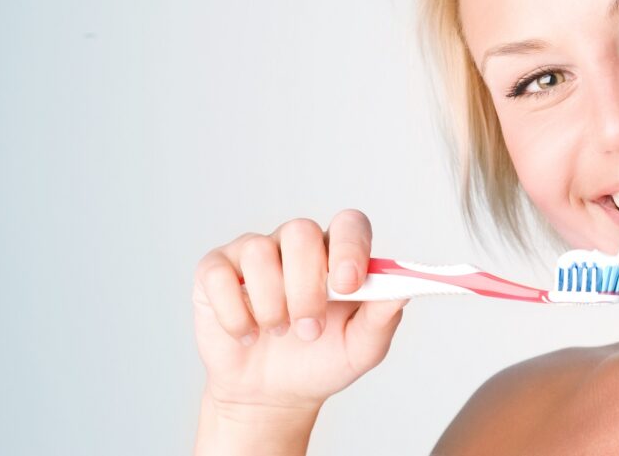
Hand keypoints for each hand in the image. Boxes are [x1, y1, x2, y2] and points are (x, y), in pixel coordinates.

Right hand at [192, 209, 408, 415]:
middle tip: (309, 329)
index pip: (348, 223)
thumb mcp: (360, 349)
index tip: (349, 283)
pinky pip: (220, 275)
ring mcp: (253, 254)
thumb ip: (382, 318)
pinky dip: (235, 315)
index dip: (349, 245)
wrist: (272, 395)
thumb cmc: (319, 362)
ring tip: (279, 333)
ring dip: (272, 306)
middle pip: (300, 232)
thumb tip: (403, 290)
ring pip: (259, 253)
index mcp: (336, 255)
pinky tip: (247, 335)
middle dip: (306, 288)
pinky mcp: (216, 272)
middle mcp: (294, 245)